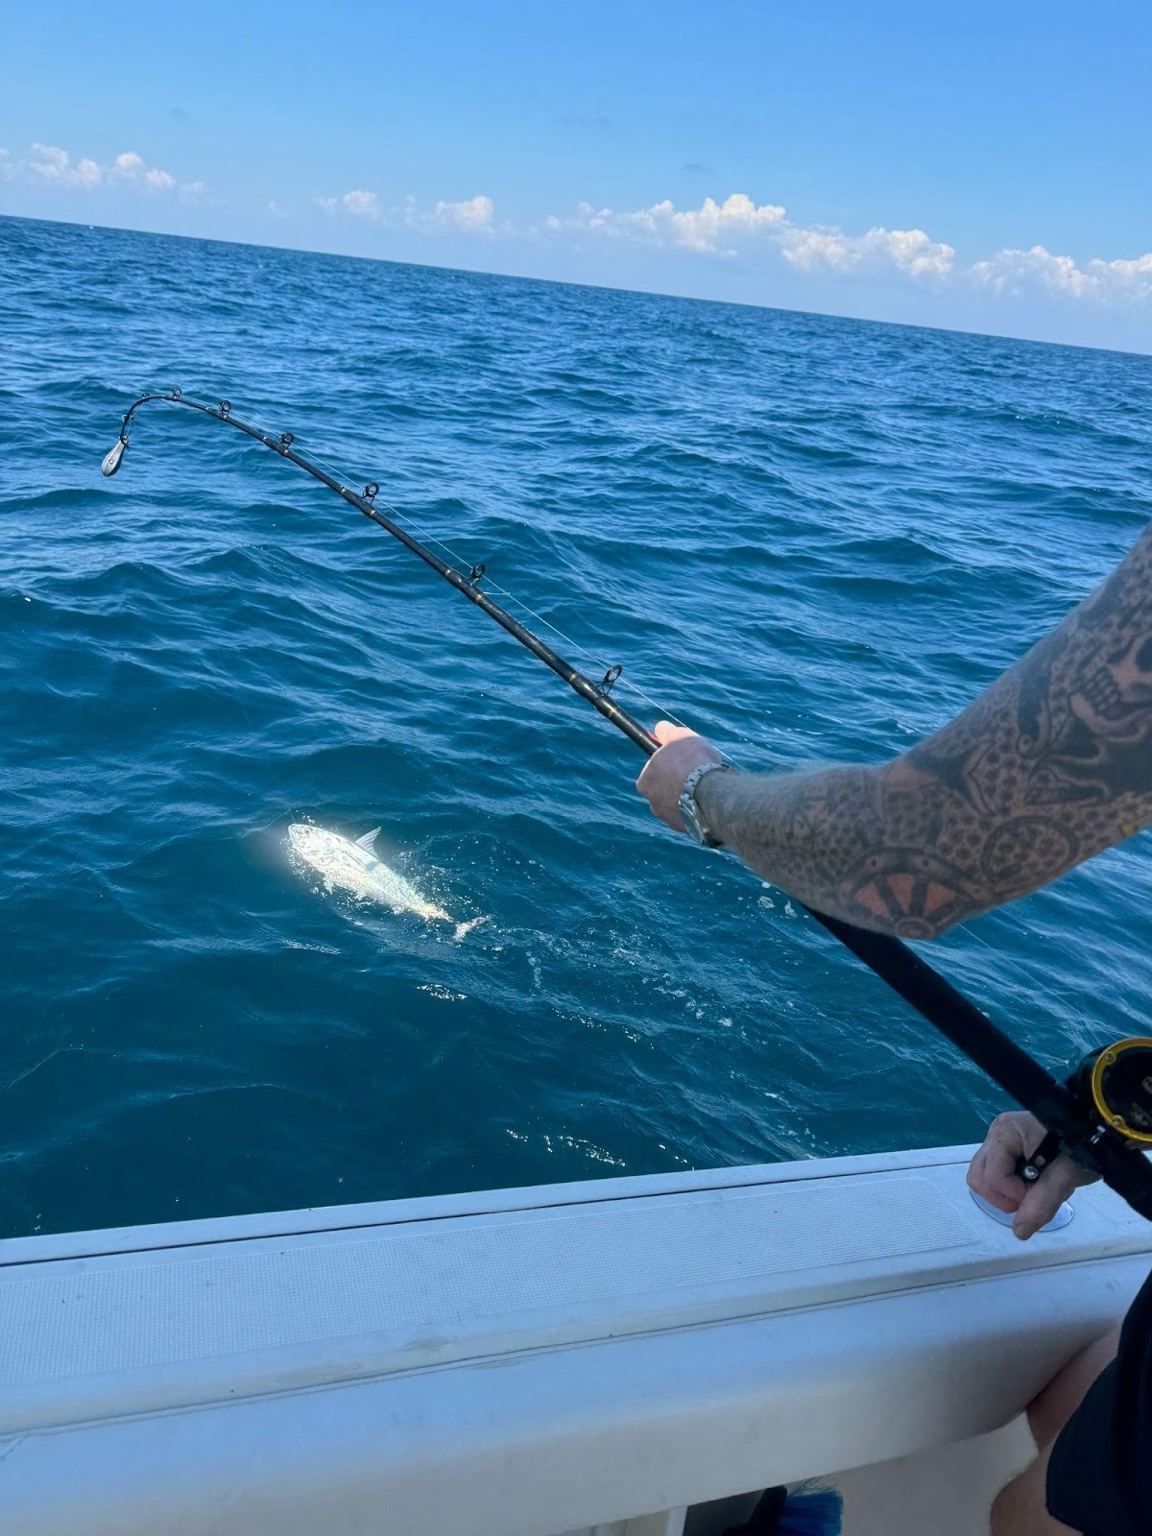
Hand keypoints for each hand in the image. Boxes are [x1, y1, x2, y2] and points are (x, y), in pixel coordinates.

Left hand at [635, 721, 722, 832]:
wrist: (710, 793)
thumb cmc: (691, 762)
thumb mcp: (678, 737)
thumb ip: (667, 733)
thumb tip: (660, 728)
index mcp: (645, 782)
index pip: (653, 770)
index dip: (669, 763)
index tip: (682, 759)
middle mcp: (653, 804)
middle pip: (665, 789)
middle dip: (678, 781)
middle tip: (696, 771)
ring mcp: (670, 819)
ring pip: (678, 804)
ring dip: (689, 796)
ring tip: (707, 786)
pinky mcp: (687, 829)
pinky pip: (692, 815)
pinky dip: (699, 808)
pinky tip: (710, 800)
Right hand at [966, 1111, 1097, 1239]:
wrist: (1098, 1132)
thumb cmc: (1082, 1146)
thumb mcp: (1066, 1175)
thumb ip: (1041, 1203)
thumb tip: (1018, 1232)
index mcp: (1005, 1132)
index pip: (991, 1176)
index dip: (1014, 1194)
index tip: (1041, 1192)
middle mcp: (995, 1134)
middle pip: (979, 1178)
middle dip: (1003, 1197)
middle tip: (1033, 1195)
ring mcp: (998, 1142)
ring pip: (983, 1179)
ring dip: (1006, 1194)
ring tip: (1035, 1190)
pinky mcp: (1006, 1151)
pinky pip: (996, 1177)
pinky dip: (1011, 1188)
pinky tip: (1034, 1183)